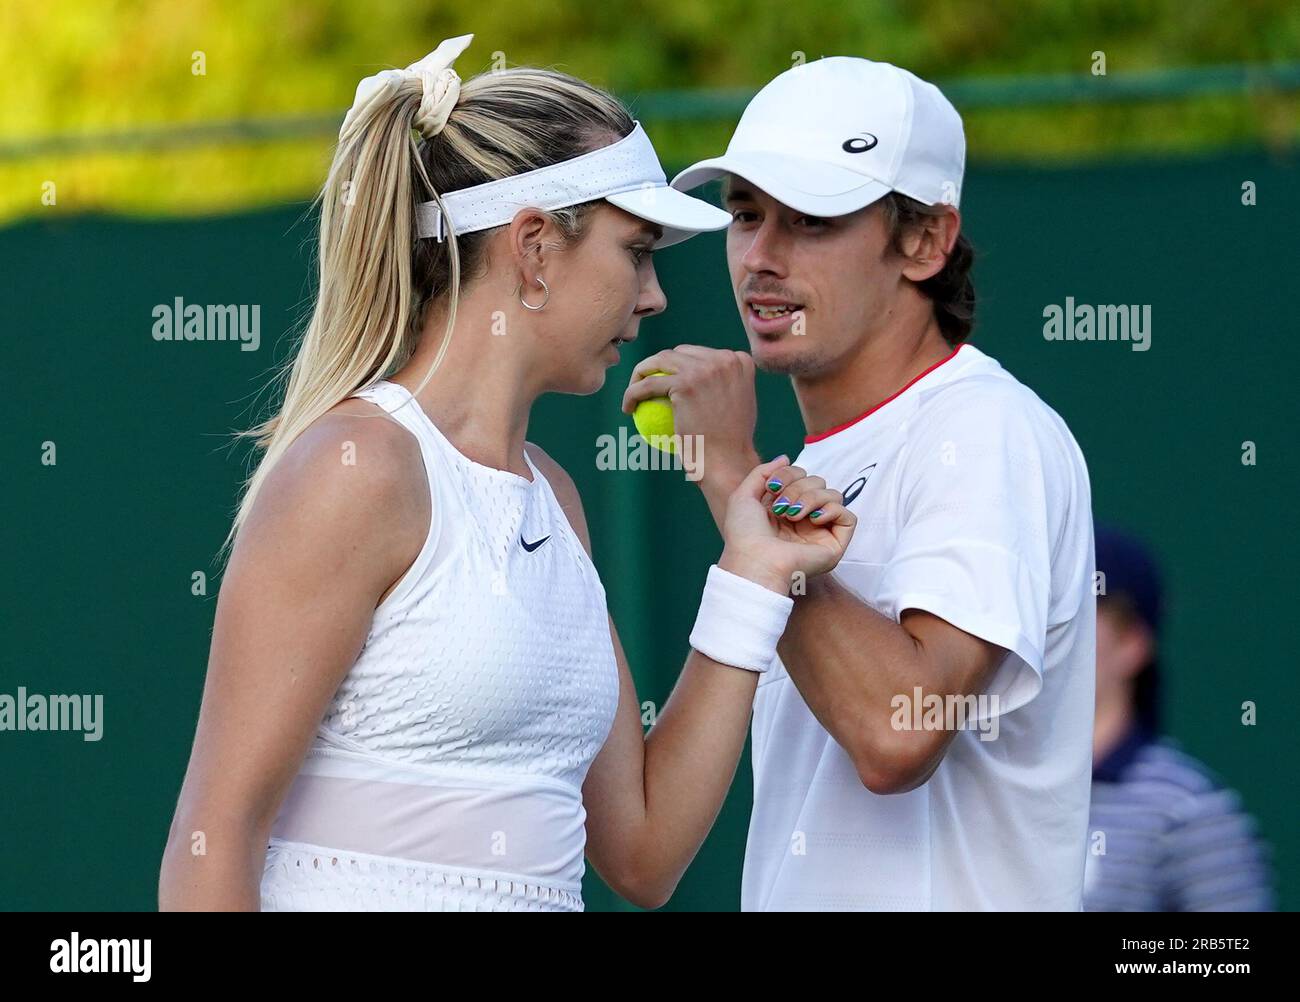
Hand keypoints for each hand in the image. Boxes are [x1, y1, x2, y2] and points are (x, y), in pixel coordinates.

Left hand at [621, 346, 759, 487]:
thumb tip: (701, 379)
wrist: (727, 462)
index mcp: (739, 360)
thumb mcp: (737, 407)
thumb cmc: (729, 446)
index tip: (668, 383)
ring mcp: (705, 369)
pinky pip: (648, 385)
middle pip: (679, 353)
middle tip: (647, 386)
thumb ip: (723, 386)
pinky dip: (632, 394)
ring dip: (641, 373)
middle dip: (659, 365)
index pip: (699, 355)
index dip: (680, 365)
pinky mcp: (685, 383)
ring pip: (660, 361)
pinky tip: (627, 407)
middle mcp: (724, 359)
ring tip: (633, 392)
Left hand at [719, 457, 856, 594]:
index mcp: (786, 508)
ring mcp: (820, 532)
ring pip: (833, 495)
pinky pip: (849, 516)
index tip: (772, 487)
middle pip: (818, 482)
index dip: (790, 474)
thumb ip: (763, 472)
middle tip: (781, 507)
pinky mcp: (834, 544)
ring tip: (793, 516)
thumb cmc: (744, 534)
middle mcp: (805, 519)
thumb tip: (786, 458)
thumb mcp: (744, 495)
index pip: (802, 476)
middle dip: (798, 488)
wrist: (753, 560)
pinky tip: (815, 519)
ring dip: (812, 498)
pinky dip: (833, 511)